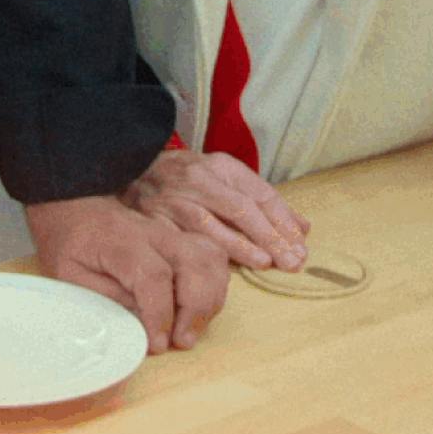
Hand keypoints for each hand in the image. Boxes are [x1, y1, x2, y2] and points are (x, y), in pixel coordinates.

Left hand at [22, 193, 228, 353]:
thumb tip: (140, 324)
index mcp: (121, 242)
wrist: (73, 208)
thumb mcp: (70, 275)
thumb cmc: (69, 243)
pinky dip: (215, 287)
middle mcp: (154, 234)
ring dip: (210, 300)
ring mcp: (172, 234)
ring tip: (191, 329)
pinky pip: (214, 259)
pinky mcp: (182, 239)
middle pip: (195, 265)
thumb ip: (105, 298)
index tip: (158, 343)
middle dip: (196, 310)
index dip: (160, 314)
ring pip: (211, 260)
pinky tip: (199, 309)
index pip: (154, 277)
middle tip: (181, 341)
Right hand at [122, 148, 310, 270]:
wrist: (130, 170)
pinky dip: (209, 255)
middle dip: (270, 237)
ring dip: (243, 247)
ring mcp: (176, 201)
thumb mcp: (222, 177)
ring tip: (266, 263)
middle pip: (242, 209)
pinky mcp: (157, 221)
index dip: (283, 220)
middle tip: (292, 261)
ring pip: (215, 226)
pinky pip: (187, 241)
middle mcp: (199, 180)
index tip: (300, 243)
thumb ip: (260, 200)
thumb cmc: (184, 178)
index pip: (260, 193)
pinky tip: (226, 267)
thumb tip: (302, 228)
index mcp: (219, 166)